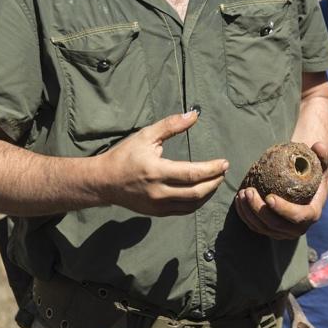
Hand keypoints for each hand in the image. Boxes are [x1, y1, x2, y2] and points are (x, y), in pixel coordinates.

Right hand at [98, 111, 228, 215]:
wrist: (103, 181)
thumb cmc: (124, 155)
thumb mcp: (146, 136)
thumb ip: (171, 125)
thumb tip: (194, 114)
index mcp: (156, 171)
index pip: (192, 174)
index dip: (212, 170)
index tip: (224, 163)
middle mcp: (158, 192)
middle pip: (197, 193)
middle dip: (215, 182)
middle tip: (223, 171)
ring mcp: (158, 206)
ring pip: (192, 205)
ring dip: (208, 193)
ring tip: (216, 180)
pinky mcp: (156, 213)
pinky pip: (183, 211)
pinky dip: (197, 203)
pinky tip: (203, 192)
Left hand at [234, 141, 327, 239]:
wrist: (306, 188)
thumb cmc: (313, 174)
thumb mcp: (320, 164)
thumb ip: (322, 155)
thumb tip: (319, 146)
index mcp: (312, 214)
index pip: (298, 217)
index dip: (283, 210)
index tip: (269, 196)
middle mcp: (298, 228)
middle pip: (276, 225)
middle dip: (259, 210)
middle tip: (249, 191)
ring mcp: (283, 232)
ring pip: (262, 228)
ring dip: (249, 212)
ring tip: (242, 193)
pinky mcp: (271, 230)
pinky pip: (255, 226)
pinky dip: (245, 215)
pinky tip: (239, 199)